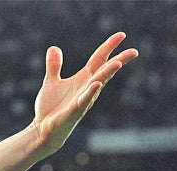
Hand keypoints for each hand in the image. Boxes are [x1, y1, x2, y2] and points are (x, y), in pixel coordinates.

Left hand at [32, 32, 137, 152]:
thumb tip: (53, 48)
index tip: (122, 35)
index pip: (99, 59)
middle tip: (134, 51)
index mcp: (83, 79)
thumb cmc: (50, 108)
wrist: (42, 129)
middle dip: (119, 60)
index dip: (109, 46)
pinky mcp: (74, 110)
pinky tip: (96, 83)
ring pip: (98, 84)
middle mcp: (87, 87)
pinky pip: (84, 99)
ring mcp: (83, 99)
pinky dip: (90, 91)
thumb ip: (54, 66)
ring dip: (107, 74)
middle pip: (105, 70)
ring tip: (118, 63)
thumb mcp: (51, 82)